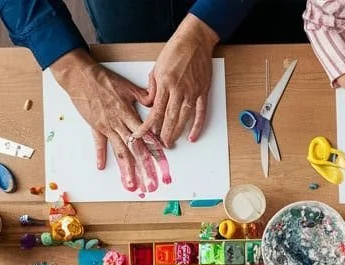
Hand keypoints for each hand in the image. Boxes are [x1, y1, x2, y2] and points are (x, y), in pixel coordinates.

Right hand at [49, 50, 161, 192]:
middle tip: (150, 182)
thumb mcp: (127, 86)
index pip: (145, 134)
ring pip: (119, 151)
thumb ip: (143, 96)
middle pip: (134, 148)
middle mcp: (119, 123)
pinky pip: (98, 144)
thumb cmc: (103, 79)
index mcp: (128, 114)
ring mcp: (106, 127)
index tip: (162, 161)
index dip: (154, 148)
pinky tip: (101, 167)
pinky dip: (100, 155)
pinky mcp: (95, 127)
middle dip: (143, 166)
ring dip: (126, 168)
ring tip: (131, 183)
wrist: (80, 77)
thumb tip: (155, 102)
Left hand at [134, 15, 216, 147]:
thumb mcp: (157, 67)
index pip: (154, 111)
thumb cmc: (175, 50)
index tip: (141, 135)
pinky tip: (192, 136)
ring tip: (171, 142)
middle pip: (169, 118)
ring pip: (183, 118)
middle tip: (159, 144)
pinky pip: (200, 113)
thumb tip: (150, 103)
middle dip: (163, 134)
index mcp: (164, 83)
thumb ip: (153, 87)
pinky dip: (197, 126)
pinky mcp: (203, 91)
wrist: (194, 40)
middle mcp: (178, 89)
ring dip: (177, 132)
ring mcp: (192, 91)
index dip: (147, 126)